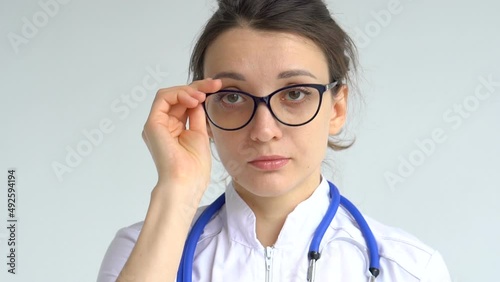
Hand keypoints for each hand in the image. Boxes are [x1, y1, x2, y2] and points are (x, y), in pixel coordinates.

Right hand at [142, 78, 221, 205]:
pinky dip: (179, 94)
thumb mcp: (200, 134)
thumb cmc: (194, 167)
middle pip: (178, 97)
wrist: (187, 182)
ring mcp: (156, 124)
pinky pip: (163, 98)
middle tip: (215, 84)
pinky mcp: (152, 124)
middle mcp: (162, 125)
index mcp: (173, 129)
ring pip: (170, 94)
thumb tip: (199, 98)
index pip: (185, 103)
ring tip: (204, 94)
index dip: (200, 92)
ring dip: (189, 89)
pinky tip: (194, 99)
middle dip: (198, 87)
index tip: (217, 87)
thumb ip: (197, 115)